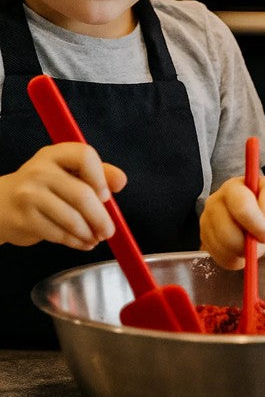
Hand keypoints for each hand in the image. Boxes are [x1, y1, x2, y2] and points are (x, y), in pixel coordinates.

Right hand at [0, 143, 126, 249]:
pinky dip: (76, 242)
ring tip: (96, 238)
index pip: (84, 156)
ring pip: (71, 218)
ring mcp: (29, 195)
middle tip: (109, 231)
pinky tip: (82, 242)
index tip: (105, 195)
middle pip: (81, 194)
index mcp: (55, 154)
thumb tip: (120, 181)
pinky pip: (59, 234)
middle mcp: (40, 170)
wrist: (0, 203)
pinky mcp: (24, 219)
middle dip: (100, 217)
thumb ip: (97, 174)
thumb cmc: (43, 187)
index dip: (100, 177)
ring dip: (89, 233)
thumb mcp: (67, 173)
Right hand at [200, 175, 264, 268]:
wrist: (264, 219)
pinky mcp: (205, 240)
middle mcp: (214, 202)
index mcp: (233, 188)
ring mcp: (206, 222)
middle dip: (248, 243)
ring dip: (243, 252)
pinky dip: (235, 259)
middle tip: (261, 242)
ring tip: (252, 243)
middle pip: (227, 232)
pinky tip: (242, 249)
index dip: (257, 225)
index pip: (241, 207)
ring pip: (223, 247)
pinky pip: (220, 257)